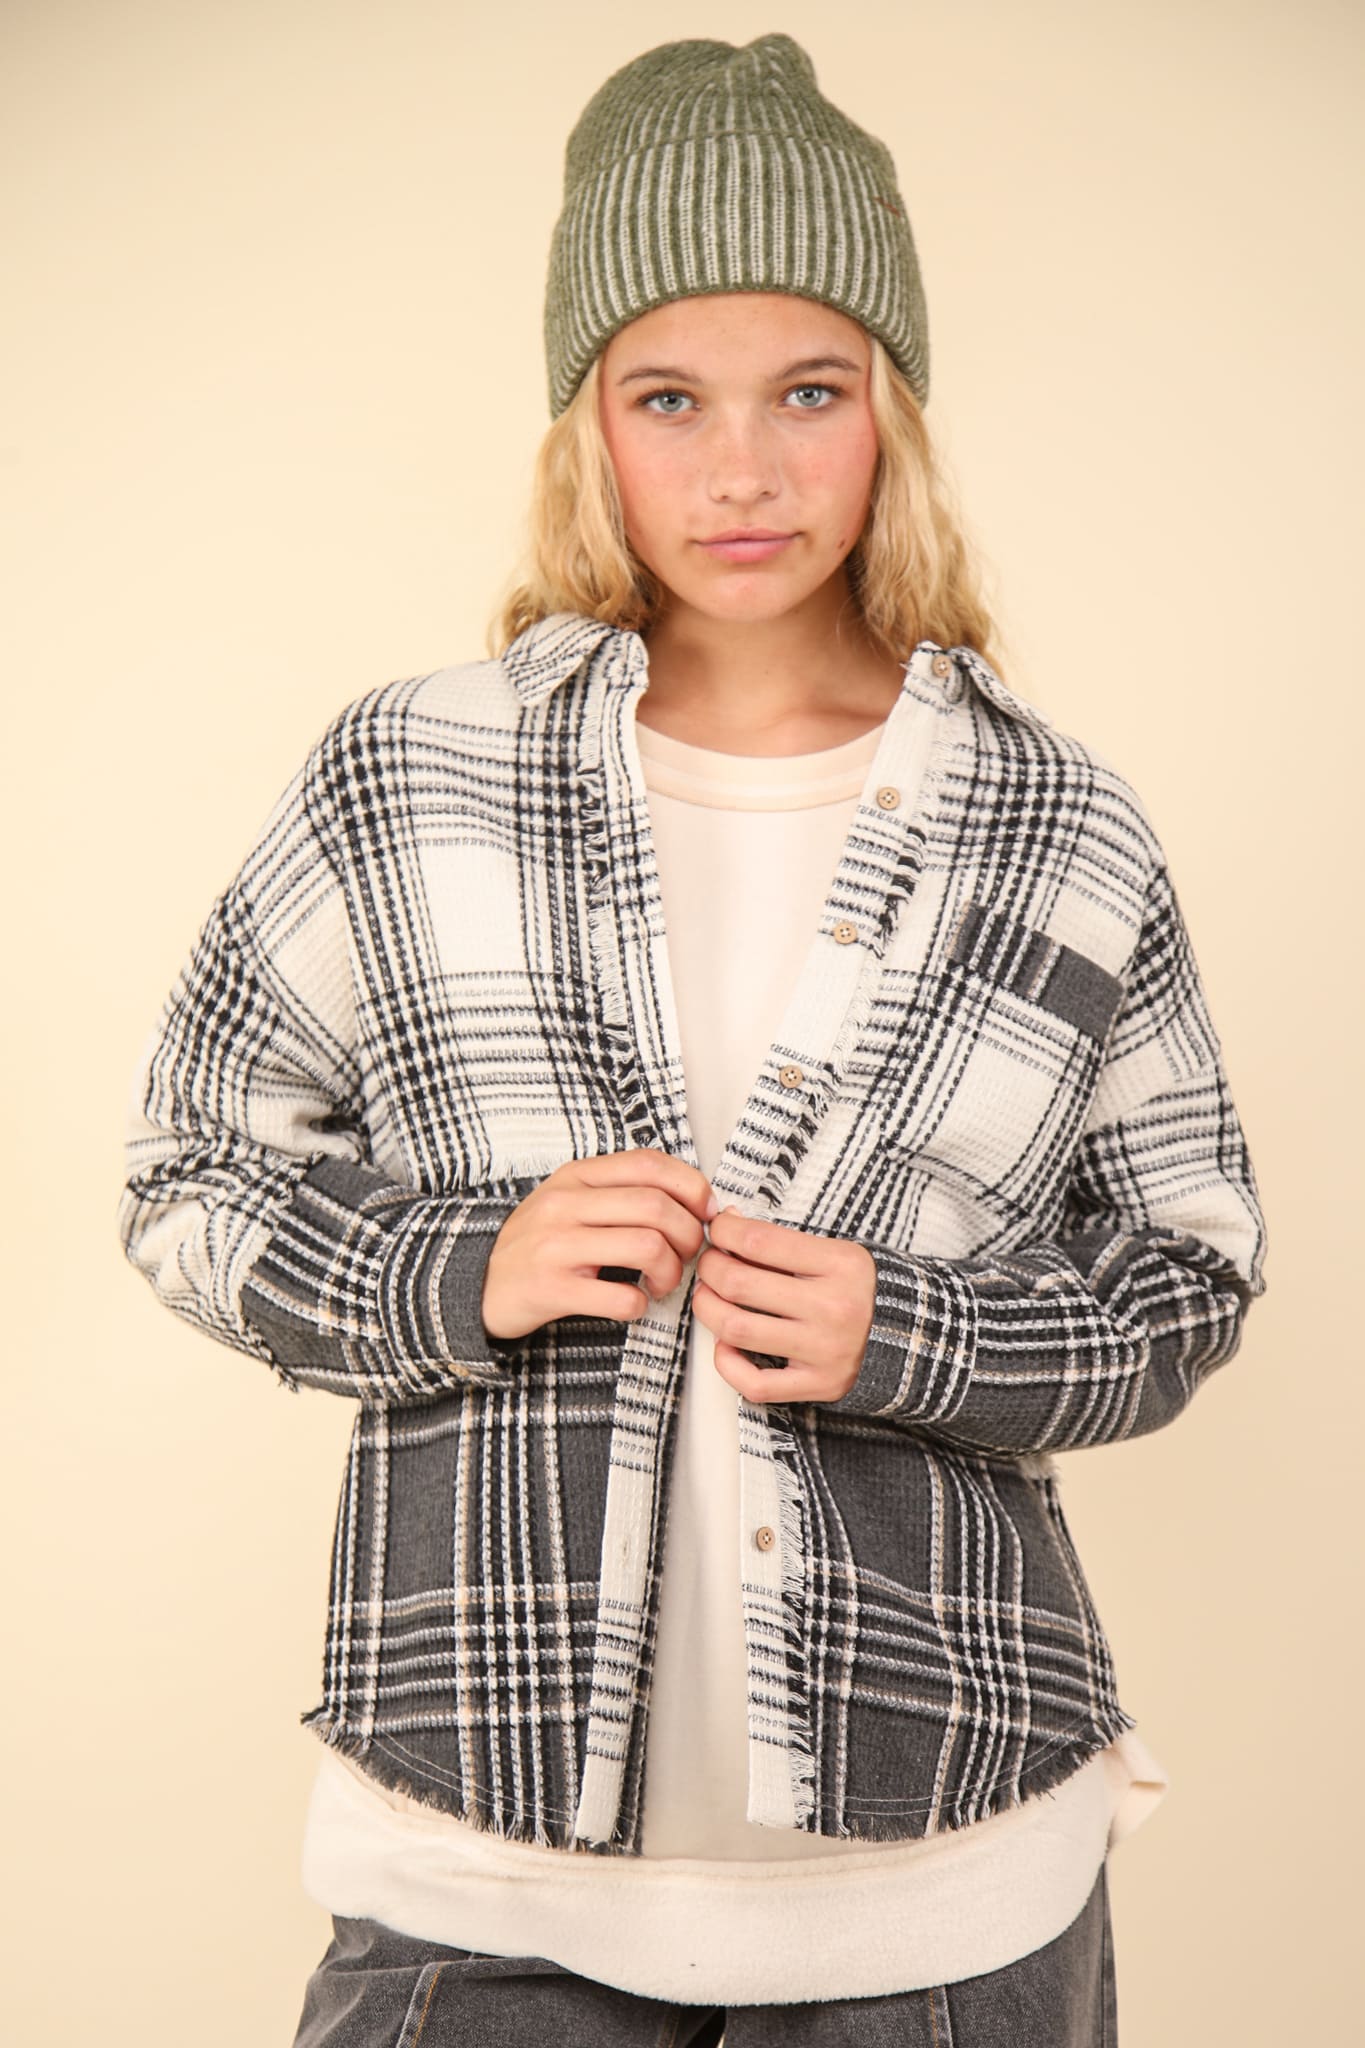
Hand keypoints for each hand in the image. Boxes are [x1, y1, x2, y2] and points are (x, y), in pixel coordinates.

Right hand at [482, 1149, 715, 1341]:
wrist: (476, 1284)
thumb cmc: (539, 1242)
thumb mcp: (569, 1200)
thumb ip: (620, 1191)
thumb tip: (695, 1199)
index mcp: (575, 1176)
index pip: (649, 1164)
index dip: (692, 1187)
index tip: (705, 1212)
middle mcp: (564, 1205)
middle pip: (657, 1208)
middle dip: (690, 1235)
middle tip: (688, 1255)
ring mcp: (556, 1247)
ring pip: (647, 1247)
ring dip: (671, 1272)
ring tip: (661, 1283)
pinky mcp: (552, 1289)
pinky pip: (622, 1296)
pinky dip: (641, 1304)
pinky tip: (633, 1302)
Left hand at [692, 1206, 875, 1404]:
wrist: (911, 1336)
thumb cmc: (861, 1291)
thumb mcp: (835, 1253)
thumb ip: (783, 1243)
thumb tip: (729, 1224)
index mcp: (840, 1265)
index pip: (760, 1241)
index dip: (724, 1231)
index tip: (718, 1229)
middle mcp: (833, 1308)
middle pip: (739, 1284)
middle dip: (710, 1268)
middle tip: (709, 1264)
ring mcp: (825, 1351)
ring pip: (737, 1329)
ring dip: (708, 1309)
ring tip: (709, 1298)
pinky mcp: (818, 1384)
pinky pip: (755, 1383)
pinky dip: (727, 1363)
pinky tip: (726, 1344)